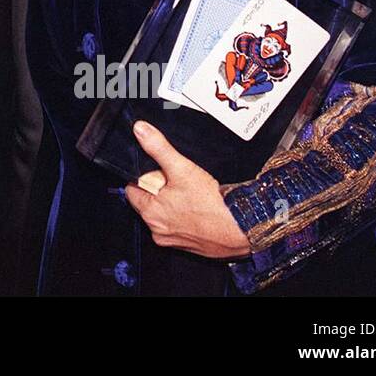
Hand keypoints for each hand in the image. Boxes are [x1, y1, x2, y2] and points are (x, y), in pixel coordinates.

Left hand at [123, 120, 251, 259]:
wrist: (243, 228)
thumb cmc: (213, 204)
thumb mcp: (183, 168)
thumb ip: (158, 148)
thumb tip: (141, 130)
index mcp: (150, 213)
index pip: (133, 190)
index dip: (144, 177)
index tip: (159, 173)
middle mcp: (157, 231)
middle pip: (149, 201)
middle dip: (160, 190)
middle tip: (180, 183)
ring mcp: (173, 240)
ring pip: (165, 213)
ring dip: (173, 203)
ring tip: (192, 196)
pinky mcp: (189, 245)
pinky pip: (180, 225)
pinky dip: (186, 217)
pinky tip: (199, 208)